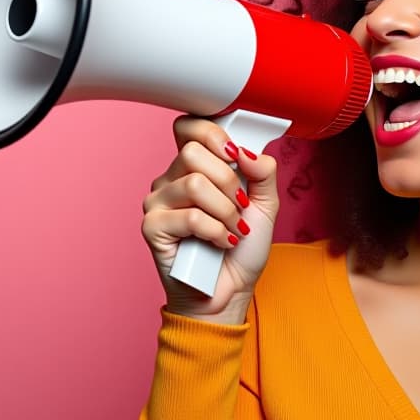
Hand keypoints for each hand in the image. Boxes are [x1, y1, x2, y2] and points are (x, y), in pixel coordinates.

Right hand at [141, 115, 278, 321]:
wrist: (231, 292)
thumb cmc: (241, 249)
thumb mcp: (266, 205)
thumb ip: (263, 172)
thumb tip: (245, 150)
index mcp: (193, 167)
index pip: (188, 127)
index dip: (213, 135)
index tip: (235, 156)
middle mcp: (170, 180)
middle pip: (193, 152)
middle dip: (229, 181)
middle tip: (240, 207)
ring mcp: (158, 203)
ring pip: (195, 184)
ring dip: (226, 211)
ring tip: (233, 229)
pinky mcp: (153, 228)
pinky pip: (190, 216)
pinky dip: (216, 231)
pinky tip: (221, 242)